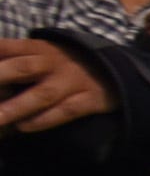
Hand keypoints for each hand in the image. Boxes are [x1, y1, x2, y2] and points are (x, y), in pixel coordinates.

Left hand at [0, 38, 117, 134]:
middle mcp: (53, 62)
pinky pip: (66, 111)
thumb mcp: (39, 53)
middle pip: (22, 69)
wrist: (113, 71)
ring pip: (42, 94)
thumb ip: (11, 59)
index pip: (5, 48)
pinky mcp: (90, 99)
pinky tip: (24, 127)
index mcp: (37, 48)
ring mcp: (72, 81)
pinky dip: (44, 119)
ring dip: (17, 107)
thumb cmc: (63, 65)